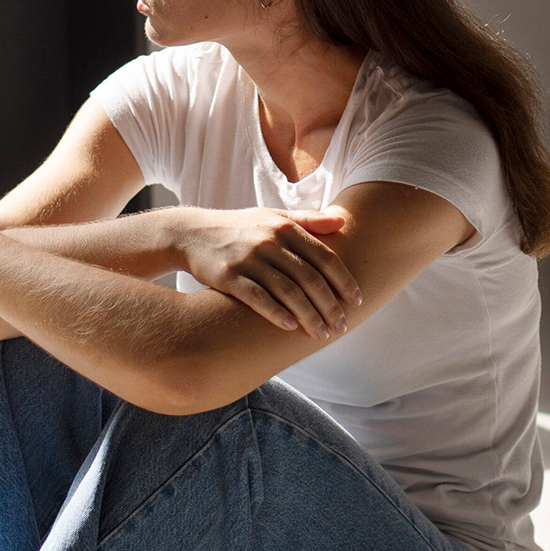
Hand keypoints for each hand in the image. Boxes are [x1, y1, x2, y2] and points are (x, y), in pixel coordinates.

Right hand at [173, 207, 362, 338]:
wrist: (192, 233)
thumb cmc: (240, 228)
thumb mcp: (273, 216)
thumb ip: (308, 220)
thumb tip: (343, 222)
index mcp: (285, 226)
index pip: (324, 257)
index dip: (344, 280)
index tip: (357, 300)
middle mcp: (270, 241)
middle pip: (310, 278)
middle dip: (330, 305)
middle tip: (342, 326)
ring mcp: (249, 259)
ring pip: (288, 291)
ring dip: (308, 316)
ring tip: (321, 334)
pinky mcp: (229, 276)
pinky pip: (257, 297)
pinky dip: (275, 313)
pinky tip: (290, 327)